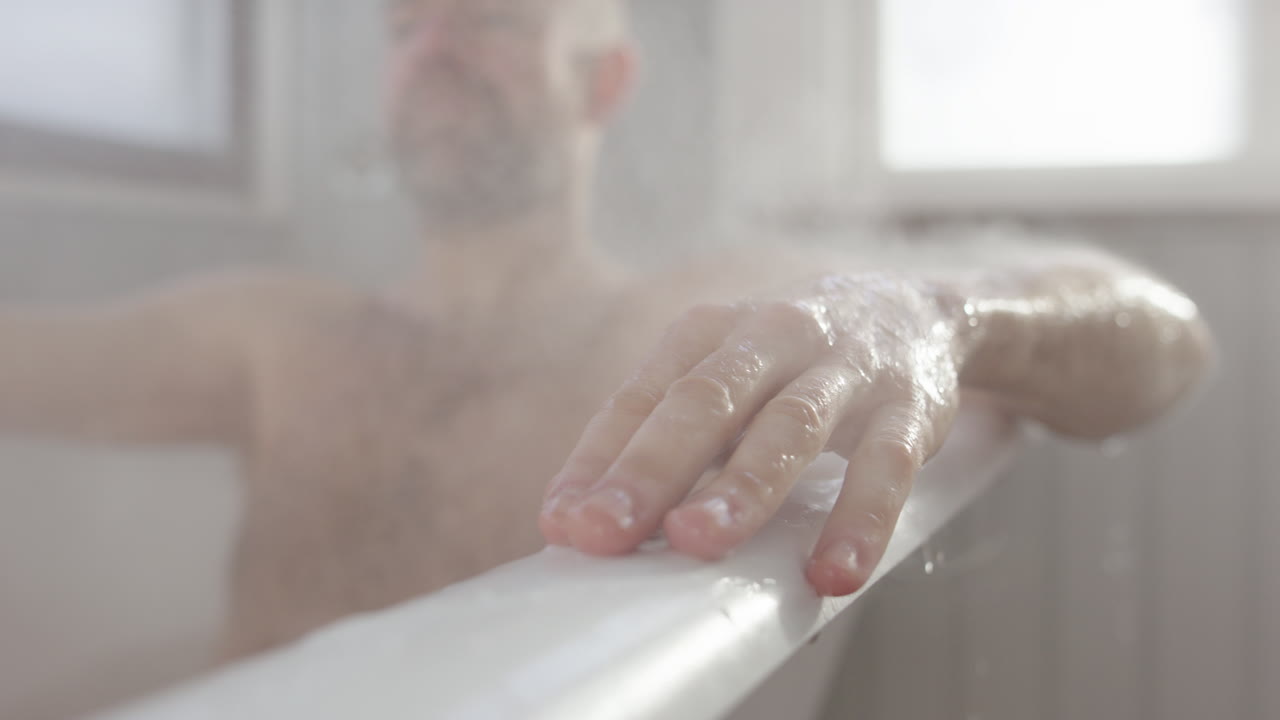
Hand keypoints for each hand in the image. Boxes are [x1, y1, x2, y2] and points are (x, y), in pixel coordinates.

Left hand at [539, 273, 972, 595]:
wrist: (916, 311)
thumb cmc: (788, 360)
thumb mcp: (722, 377)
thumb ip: (662, 437)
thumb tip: (583, 519)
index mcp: (709, 332)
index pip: (641, 398)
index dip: (598, 461)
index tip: (563, 523)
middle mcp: (770, 337)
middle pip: (704, 402)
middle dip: (650, 470)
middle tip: (604, 532)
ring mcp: (843, 369)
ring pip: (788, 427)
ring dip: (741, 487)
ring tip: (696, 543)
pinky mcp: (908, 406)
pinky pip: (885, 466)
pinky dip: (860, 520)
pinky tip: (834, 573)